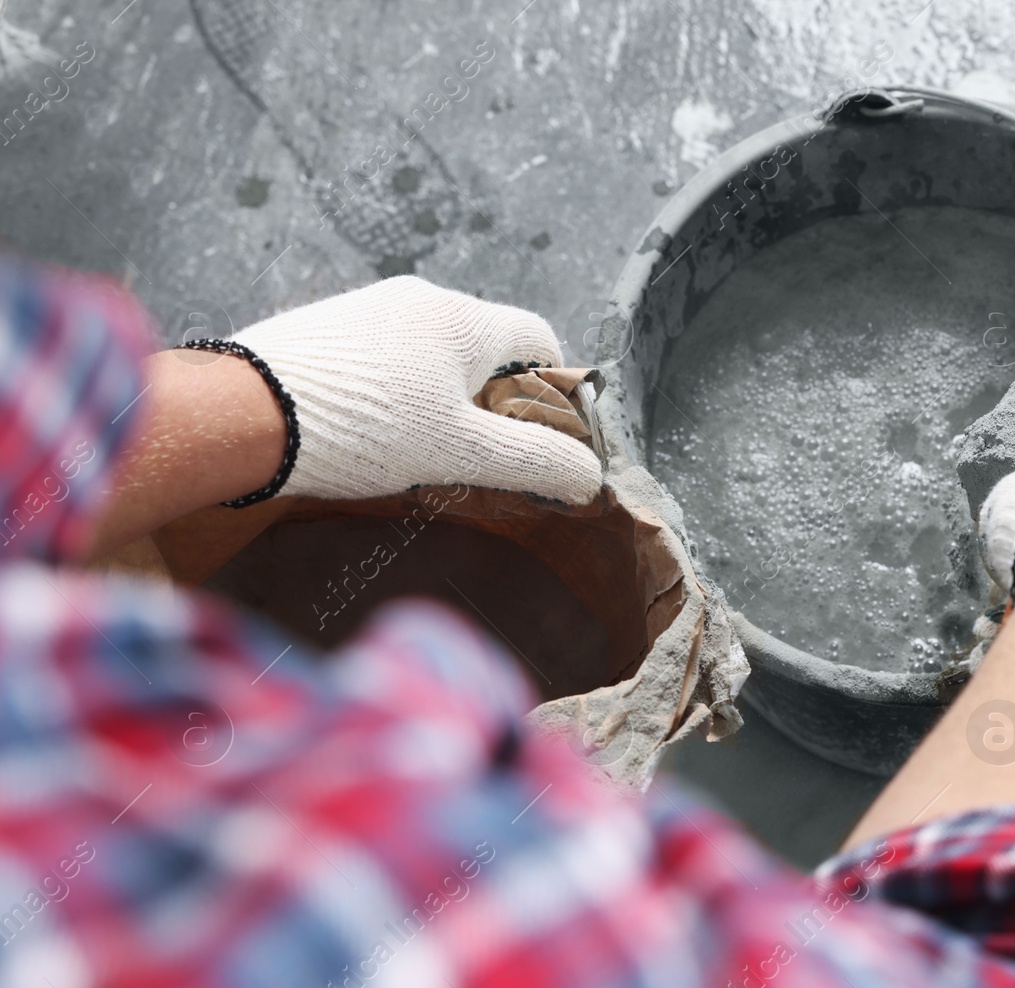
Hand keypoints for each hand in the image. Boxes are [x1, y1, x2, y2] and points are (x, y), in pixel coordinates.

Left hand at [232, 276, 601, 503]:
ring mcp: (366, 307)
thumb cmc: (362, 428)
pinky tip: (370, 435)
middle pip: (485, 348)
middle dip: (494, 403)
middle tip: (480, 457)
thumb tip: (590, 475)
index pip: (540, 338)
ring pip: (432, 354)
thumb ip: (534, 462)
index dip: (556, 390)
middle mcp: (418, 298)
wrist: (237, 413)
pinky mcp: (323, 328)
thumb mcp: (462, 453)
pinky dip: (395, 394)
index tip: (545, 439)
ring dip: (442, 400)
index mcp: (464, 318)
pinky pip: (384, 356)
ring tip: (418, 453)